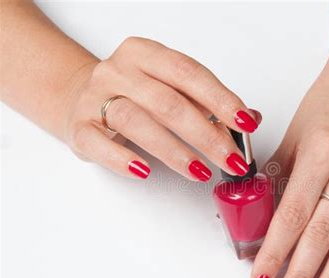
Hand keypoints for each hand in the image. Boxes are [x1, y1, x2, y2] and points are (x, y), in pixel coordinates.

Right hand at [64, 37, 260, 180]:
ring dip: (174, 151)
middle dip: (206, 135)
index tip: (245, 123)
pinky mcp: (79, 126)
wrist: (78, 97)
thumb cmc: (134, 95)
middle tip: (231, 160)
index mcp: (146, 54)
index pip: (190, 73)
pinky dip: (123, 159)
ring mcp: (95, 97)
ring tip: (200, 172)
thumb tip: (250, 118)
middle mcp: (119, 71)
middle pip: (168, 102)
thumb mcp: (171, 89)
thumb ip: (208, 102)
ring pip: (137, 122)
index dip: (221, 99)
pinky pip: (99, 143)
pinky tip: (145, 171)